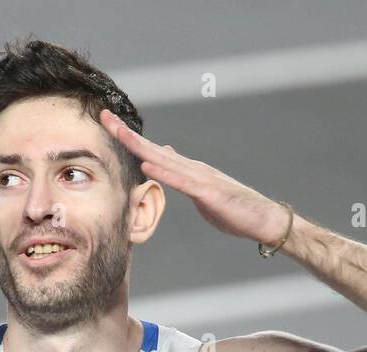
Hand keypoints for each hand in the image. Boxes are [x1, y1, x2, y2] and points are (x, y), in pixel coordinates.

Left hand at [98, 108, 290, 245]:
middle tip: (103, 116)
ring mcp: (201, 178)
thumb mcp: (201, 192)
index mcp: (188, 170)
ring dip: (140, 146)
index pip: (153, 151)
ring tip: (118, 132)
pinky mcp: (209, 193)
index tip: (108, 125)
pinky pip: (182, 182)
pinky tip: (147, 164)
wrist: (263, 219)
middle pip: (153, 148)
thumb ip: (182, 177)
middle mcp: (192, 168)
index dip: (129, 138)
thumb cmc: (234, 210)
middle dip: (126, 133)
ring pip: (164, 159)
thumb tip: (164, 159)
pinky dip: (164, 172)